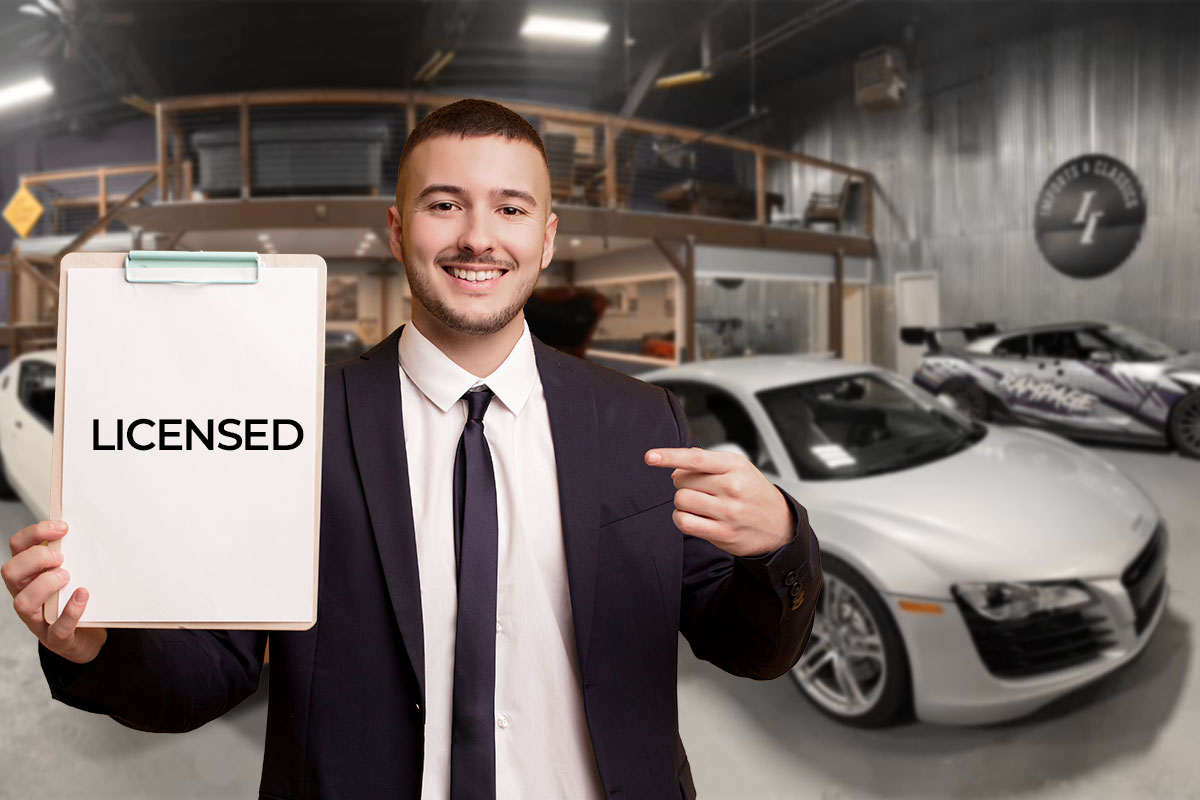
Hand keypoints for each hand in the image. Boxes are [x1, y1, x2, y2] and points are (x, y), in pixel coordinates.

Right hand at [3, 521, 106, 663]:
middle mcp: (26, 594)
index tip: (63, 527)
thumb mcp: (72, 570)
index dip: (36, 533)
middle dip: (35, 558)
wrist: (88, 635)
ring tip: (67, 576)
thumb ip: (73, 553)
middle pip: (10, 571)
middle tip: (61, 557)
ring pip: (22, 602)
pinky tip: (83, 595)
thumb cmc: (76, 596)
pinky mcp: (56, 638)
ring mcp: (38, 618)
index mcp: (28, 573)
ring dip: (45, 585)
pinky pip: (57, 628)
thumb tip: (91, 527)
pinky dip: (71, 611)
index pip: (17, 546)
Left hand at [645, 447, 793, 557]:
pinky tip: (692, 516)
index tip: (650, 456)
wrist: (779, 524)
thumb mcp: (738, 467)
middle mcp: (732, 487)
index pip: (695, 459)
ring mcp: (728, 511)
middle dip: (683, 484)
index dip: (669, 456)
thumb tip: (676, 466)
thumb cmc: (753, 492)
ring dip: (682, 502)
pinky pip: (685, 523)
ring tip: (698, 503)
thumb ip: (707, 462)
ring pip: (681, 501)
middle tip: (699, 489)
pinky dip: (681, 518)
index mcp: (734, 466)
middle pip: (682, 481)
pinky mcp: (723, 533)